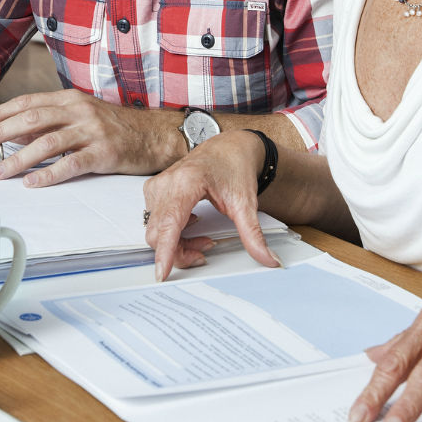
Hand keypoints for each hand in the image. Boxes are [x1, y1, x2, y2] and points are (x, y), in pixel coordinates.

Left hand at [0, 90, 178, 186]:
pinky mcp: (104, 153)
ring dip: (17, 159)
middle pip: (32, 120)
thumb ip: (50, 123)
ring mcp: (92, 131)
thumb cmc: (116, 127)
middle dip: (0, 134)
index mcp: (71, 99)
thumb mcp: (81, 116)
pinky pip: (71, 164)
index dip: (0, 114)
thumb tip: (16, 132)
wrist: (156, 135)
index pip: (28, 103)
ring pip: (47, 143)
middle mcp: (79, 111)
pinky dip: (48, 174)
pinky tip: (32, 182)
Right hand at [142, 131, 281, 280]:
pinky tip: (191, 225)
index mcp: (186, 182)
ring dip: (177, 244)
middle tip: (207, 248)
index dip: (165, 252)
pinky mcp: (154, 190)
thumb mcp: (246, 203)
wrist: (229, 148)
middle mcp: (166, 183)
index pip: (170, 224)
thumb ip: (254, 234)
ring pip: (156, 232)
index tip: (163, 273)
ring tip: (202, 238)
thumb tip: (268, 259)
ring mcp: (156, 186)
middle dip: (181, 251)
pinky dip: (172, 234)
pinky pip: (155, 223)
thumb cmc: (234, 167)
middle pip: (160, 234)